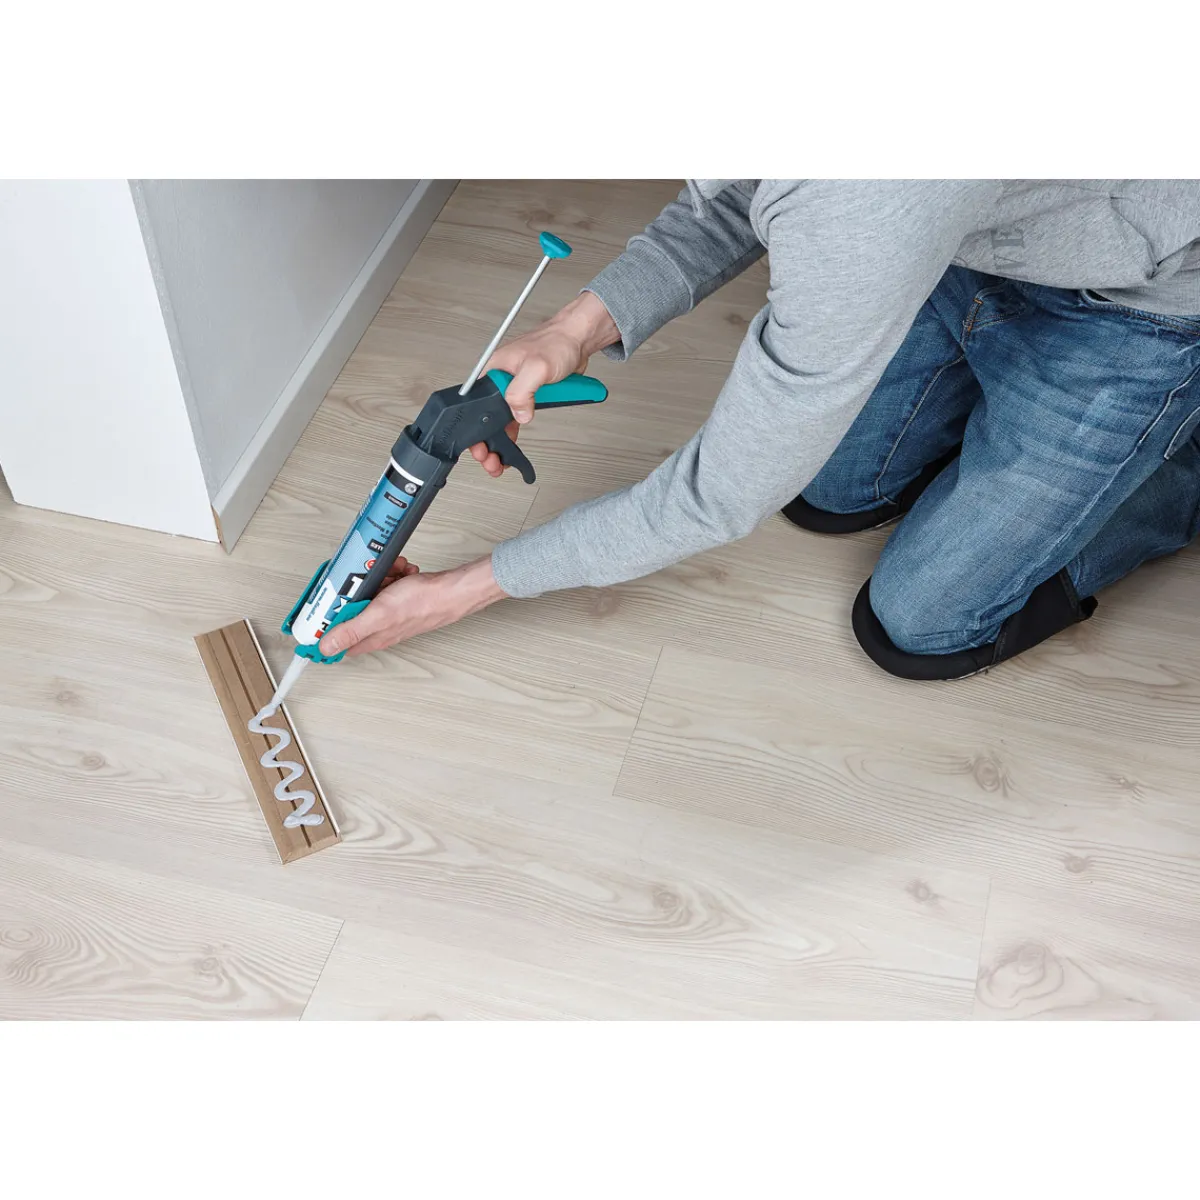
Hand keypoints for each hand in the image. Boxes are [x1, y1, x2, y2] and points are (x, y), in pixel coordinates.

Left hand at [318, 557, 505, 657]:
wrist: (451, 590)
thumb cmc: (423, 604)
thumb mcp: (379, 615)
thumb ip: (350, 630)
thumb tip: (324, 647)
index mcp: (369, 637)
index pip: (335, 639)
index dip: (324, 624)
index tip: (319, 607)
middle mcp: (376, 627)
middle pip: (349, 609)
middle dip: (352, 590)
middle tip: (360, 580)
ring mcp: (387, 612)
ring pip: (366, 593)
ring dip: (373, 579)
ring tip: (386, 573)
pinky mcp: (397, 598)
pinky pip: (383, 584)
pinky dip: (389, 575)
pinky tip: (398, 572)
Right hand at [469, 291, 617, 477]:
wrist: (578, 339)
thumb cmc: (557, 342)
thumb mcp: (537, 367)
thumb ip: (522, 391)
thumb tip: (518, 414)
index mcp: (494, 370)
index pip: (476, 404)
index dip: (476, 429)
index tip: (479, 447)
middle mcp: (501, 379)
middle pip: (487, 417)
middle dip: (487, 442)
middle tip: (492, 461)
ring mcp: (515, 387)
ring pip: (502, 420)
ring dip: (502, 441)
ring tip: (501, 460)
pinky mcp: (529, 394)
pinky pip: (518, 416)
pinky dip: (516, 432)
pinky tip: (515, 446)